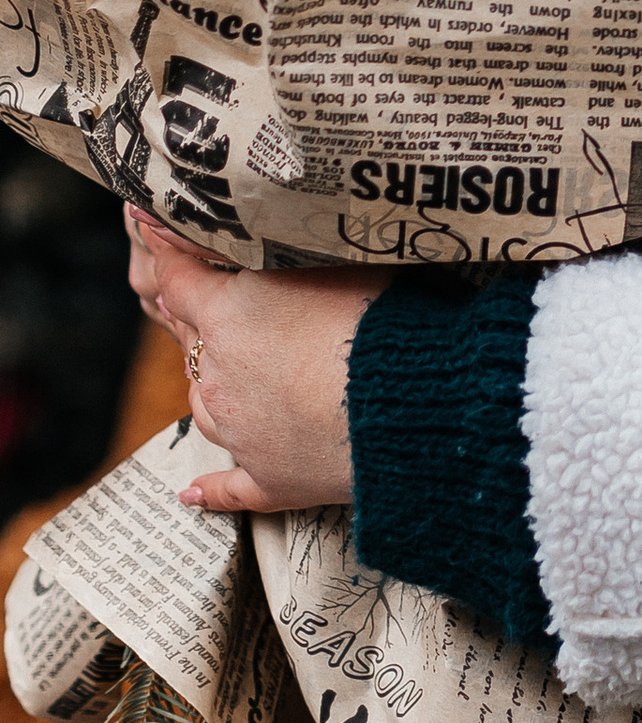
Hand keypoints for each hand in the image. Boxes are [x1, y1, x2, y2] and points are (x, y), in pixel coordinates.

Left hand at [125, 207, 385, 513]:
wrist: (409, 399)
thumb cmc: (378, 318)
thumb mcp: (329, 260)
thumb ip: (287, 247)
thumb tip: (267, 227)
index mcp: (226, 318)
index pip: (178, 278)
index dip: (167, 254)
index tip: (150, 231)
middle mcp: (218, 377)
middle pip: (193, 343)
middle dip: (203, 322)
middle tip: (221, 304)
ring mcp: (239, 432)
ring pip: (205, 406)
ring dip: (212, 389)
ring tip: (237, 379)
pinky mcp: (268, 479)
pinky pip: (226, 487)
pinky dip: (208, 490)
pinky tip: (193, 495)